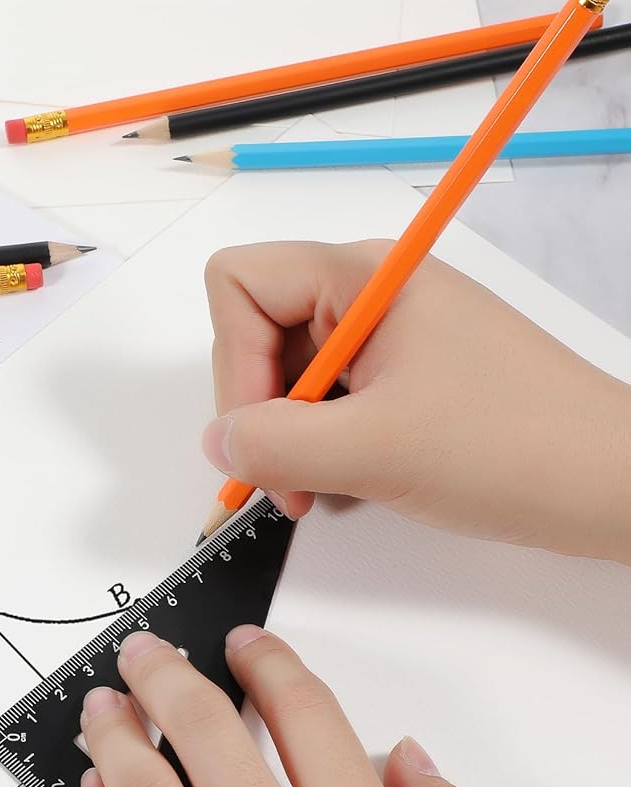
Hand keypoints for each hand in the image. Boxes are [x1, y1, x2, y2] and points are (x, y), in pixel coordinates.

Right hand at [201, 241, 630, 563]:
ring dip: (290, 438)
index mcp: (361, 276)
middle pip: (256, 331)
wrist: (610, 484)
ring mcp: (389, 333)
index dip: (231, 362)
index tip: (260, 434)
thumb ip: (273, 445)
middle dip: (260, 411)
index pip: (239, 284)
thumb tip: (216, 443)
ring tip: (325, 489)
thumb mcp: (372, 450)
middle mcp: (368, 292)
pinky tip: (349, 480)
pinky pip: (329, 397)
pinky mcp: (405, 372)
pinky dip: (323, 443)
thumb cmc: (509, 448)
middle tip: (287, 484)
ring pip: (289, 373)